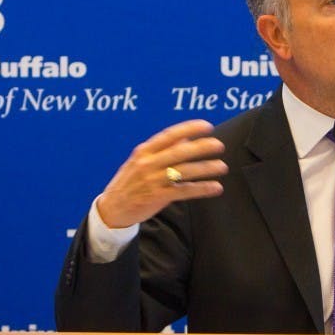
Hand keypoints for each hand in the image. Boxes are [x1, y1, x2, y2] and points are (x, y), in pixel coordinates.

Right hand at [96, 119, 227, 228]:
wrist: (112, 208)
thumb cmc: (130, 181)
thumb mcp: (141, 160)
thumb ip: (163, 149)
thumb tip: (186, 137)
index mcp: (144, 151)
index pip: (169, 135)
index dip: (189, 128)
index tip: (207, 126)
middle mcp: (148, 163)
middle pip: (179, 152)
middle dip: (201, 147)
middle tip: (219, 145)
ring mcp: (152, 180)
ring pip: (183, 171)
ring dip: (205, 168)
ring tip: (222, 166)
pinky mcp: (157, 197)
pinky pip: (184, 191)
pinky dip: (201, 188)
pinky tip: (215, 187)